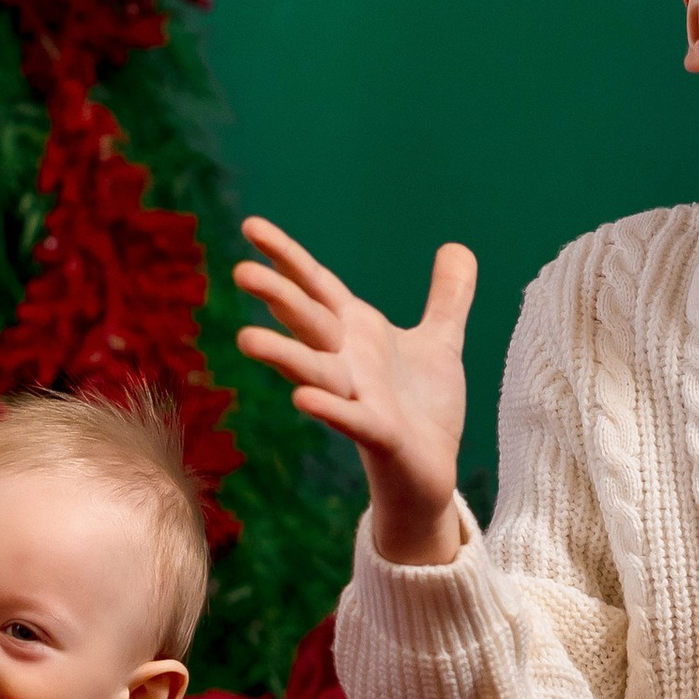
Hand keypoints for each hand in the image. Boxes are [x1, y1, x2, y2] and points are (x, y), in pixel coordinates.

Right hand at [234, 218, 474, 567]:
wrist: (431, 472)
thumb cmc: (423, 408)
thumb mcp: (440, 341)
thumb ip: (448, 297)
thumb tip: (458, 246)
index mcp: (358, 332)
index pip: (316, 286)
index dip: (286, 256)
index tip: (250, 226)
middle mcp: (349, 361)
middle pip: (308, 322)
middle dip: (278, 296)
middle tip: (240, 272)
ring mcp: (359, 397)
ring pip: (315, 371)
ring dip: (283, 355)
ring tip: (246, 340)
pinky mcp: (378, 434)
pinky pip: (351, 419)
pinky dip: (329, 408)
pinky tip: (302, 399)